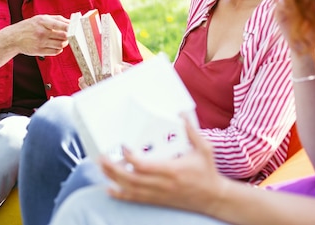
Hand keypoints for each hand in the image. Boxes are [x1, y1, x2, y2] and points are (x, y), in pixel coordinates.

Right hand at [12, 14, 68, 56]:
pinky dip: (59, 49)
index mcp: (43, 21)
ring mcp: (41, 42)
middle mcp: (42, 32)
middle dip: (69, 36)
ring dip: (65, 43)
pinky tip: (56, 45)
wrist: (13, 37)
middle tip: (70, 35)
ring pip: (61, 45)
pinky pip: (56, 52)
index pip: (61, 25)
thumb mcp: (41, 18)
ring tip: (62, 40)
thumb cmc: (30, 26)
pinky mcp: (39, 51)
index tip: (76, 28)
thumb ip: (57, 19)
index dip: (71, 27)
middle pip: (64, 36)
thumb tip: (71, 22)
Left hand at [100, 116, 226, 215]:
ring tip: (102, 167)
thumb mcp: (204, 148)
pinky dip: (121, 194)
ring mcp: (159, 194)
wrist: (212, 197)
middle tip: (102, 157)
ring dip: (114, 179)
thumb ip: (192, 131)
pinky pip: (136, 199)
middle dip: (114, 168)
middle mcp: (163, 184)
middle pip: (132, 179)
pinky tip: (110, 189)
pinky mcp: (157, 200)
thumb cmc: (207, 171)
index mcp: (172, 170)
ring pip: (131, 189)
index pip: (145, 166)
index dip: (130, 157)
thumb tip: (181, 114)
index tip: (123, 146)